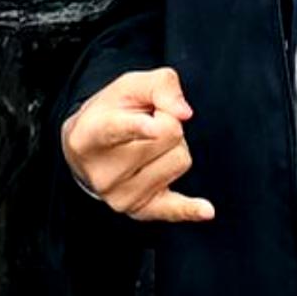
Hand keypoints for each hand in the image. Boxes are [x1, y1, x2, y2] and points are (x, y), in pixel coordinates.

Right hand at [61, 64, 214, 223]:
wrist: (90, 149)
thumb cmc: (112, 112)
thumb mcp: (130, 86)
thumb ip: (160, 85)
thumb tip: (184, 113)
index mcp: (90, 135)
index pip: (116, 130)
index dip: (138, 127)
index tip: (153, 127)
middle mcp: (102, 172)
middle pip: (167, 136)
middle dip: (168, 122)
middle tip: (150, 122)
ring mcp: (119, 195)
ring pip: (180, 160)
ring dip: (174, 148)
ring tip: (150, 145)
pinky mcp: (140, 210)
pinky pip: (175, 209)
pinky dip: (191, 209)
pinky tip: (206, 210)